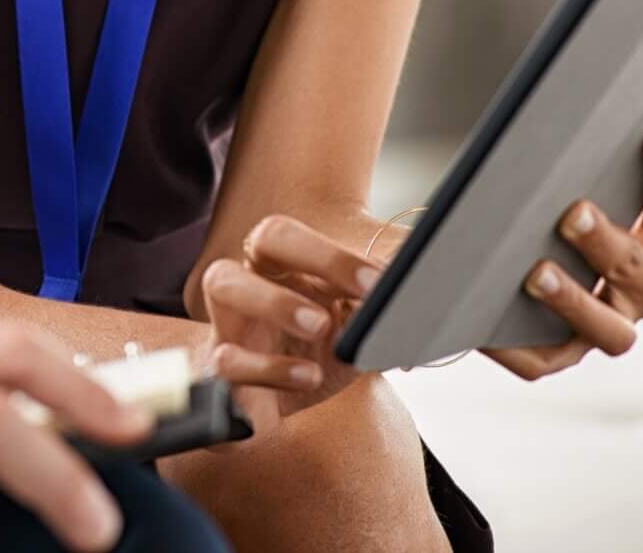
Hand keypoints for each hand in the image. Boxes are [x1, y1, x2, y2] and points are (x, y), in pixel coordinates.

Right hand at [191, 215, 386, 436]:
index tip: (379, 283)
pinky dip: (270, 369)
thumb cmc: (319, 352)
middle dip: (310, 255)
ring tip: (322, 328)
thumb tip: (420, 289)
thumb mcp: (356, 329)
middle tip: (353, 296)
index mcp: (285, 264)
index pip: (296, 235)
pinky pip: (228, 361)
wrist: (282, 407)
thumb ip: (381, 305)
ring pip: (223, 284)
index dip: (333, 255)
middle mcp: (253, 280)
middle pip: (261, 239)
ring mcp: (229, 321)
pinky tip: (307, 376)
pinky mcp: (222, 371)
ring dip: (276, 301)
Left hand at [489, 119, 642, 380]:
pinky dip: (514, 345)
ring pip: (609, 330)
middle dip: (608, 243)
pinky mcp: (554, 353)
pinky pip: (540, 360)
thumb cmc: (545, 200)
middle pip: (642, 275)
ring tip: (537, 272)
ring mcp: (602, 327)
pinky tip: (484, 325)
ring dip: (575, 301)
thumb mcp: (564, 179)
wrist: (495, 253)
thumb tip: (557, 120)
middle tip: (573, 212)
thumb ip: (574, 158)